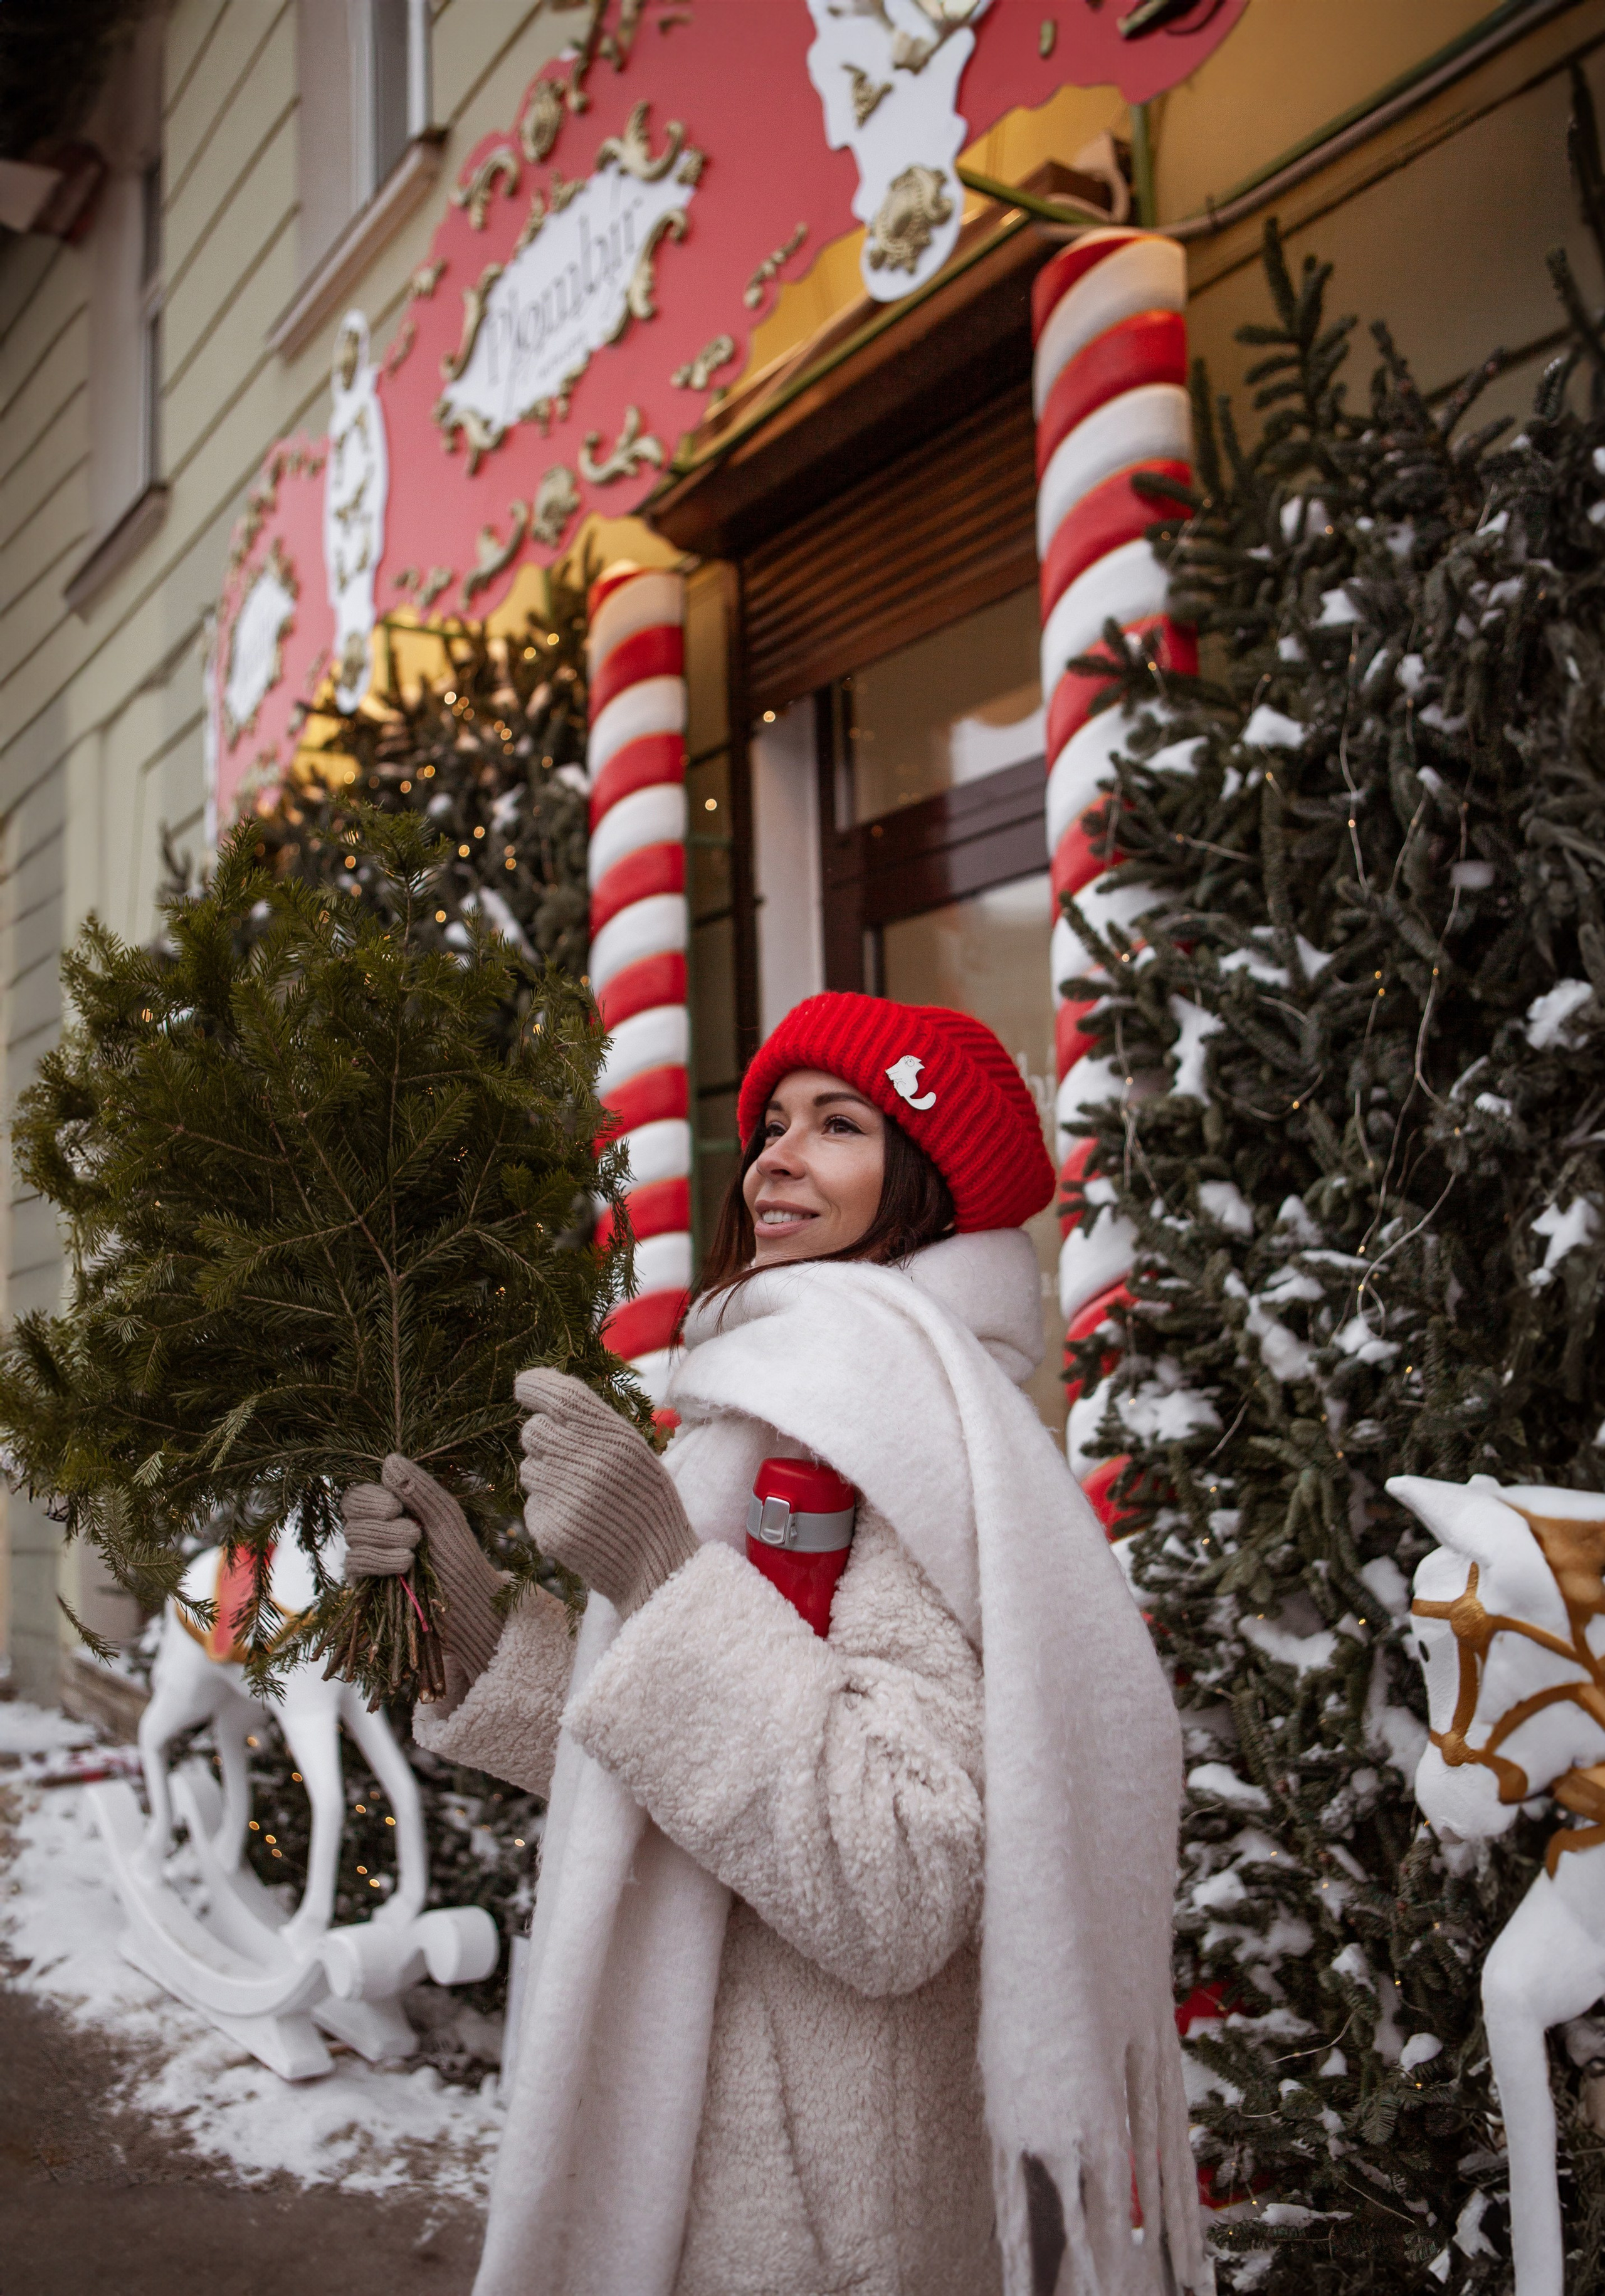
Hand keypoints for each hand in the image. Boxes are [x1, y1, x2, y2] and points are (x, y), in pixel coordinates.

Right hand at [342, 1454, 505, 1691]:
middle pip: (352, 1511)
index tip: (396, 1506)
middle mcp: (374, 1529)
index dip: (370, 1497)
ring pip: (353, 1536)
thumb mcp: (444, 1516)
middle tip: (415, 1533)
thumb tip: (389, 1459)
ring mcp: (367, 1556)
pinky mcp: (364, 1583)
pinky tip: (404, 1567)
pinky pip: (354, 1563)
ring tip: (415, 1553)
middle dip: (383, 1522)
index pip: (359, 1493)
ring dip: (386, 1541)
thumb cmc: (459, 1556)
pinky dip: (378, 1561)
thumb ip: (419, 1489)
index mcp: (391, 1509)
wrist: (467, 1603)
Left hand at [514, 1367, 697, 1616]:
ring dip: (546, 1476)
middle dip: (541, 1438)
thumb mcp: (634, 1451)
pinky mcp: (550, 1529)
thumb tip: (545, 1399)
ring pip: (529, 1469)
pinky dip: (548, 1509)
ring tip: (580, 1496)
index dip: (535, 1385)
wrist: (657, 1564)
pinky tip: (577, 1521)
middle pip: (533, 1431)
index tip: (522, 1386)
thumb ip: (595, 1425)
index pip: (561, 1395)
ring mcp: (565, 1497)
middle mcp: (585, 1461)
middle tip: (565, 1456)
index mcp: (612, 1437)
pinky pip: (532, 1506)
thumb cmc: (646, 1500)